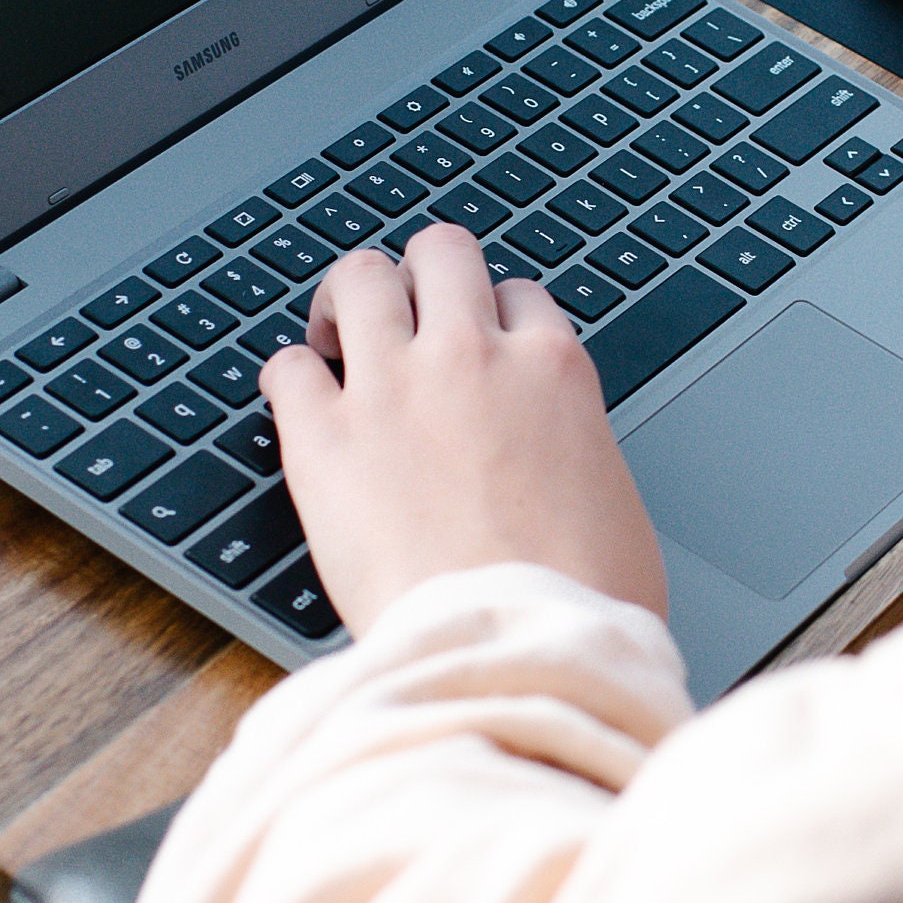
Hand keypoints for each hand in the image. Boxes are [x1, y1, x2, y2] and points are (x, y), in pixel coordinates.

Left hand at [260, 227, 665, 636]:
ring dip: (346, 301)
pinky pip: (286, 366)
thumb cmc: (582, 601)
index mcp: (553, 370)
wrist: (519, 649)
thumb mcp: (616, 501)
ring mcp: (394, 389)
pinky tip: (297, 403)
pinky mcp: (324, 440)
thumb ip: (579, 453)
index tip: (480, 346)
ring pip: (359, 278)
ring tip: (336, 336)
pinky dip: (289, 377)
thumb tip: (564, 467)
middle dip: (420, 277)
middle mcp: (472, 357)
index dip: (494, 317)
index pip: (519, 295)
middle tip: (403, 319)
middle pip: (441, 252)